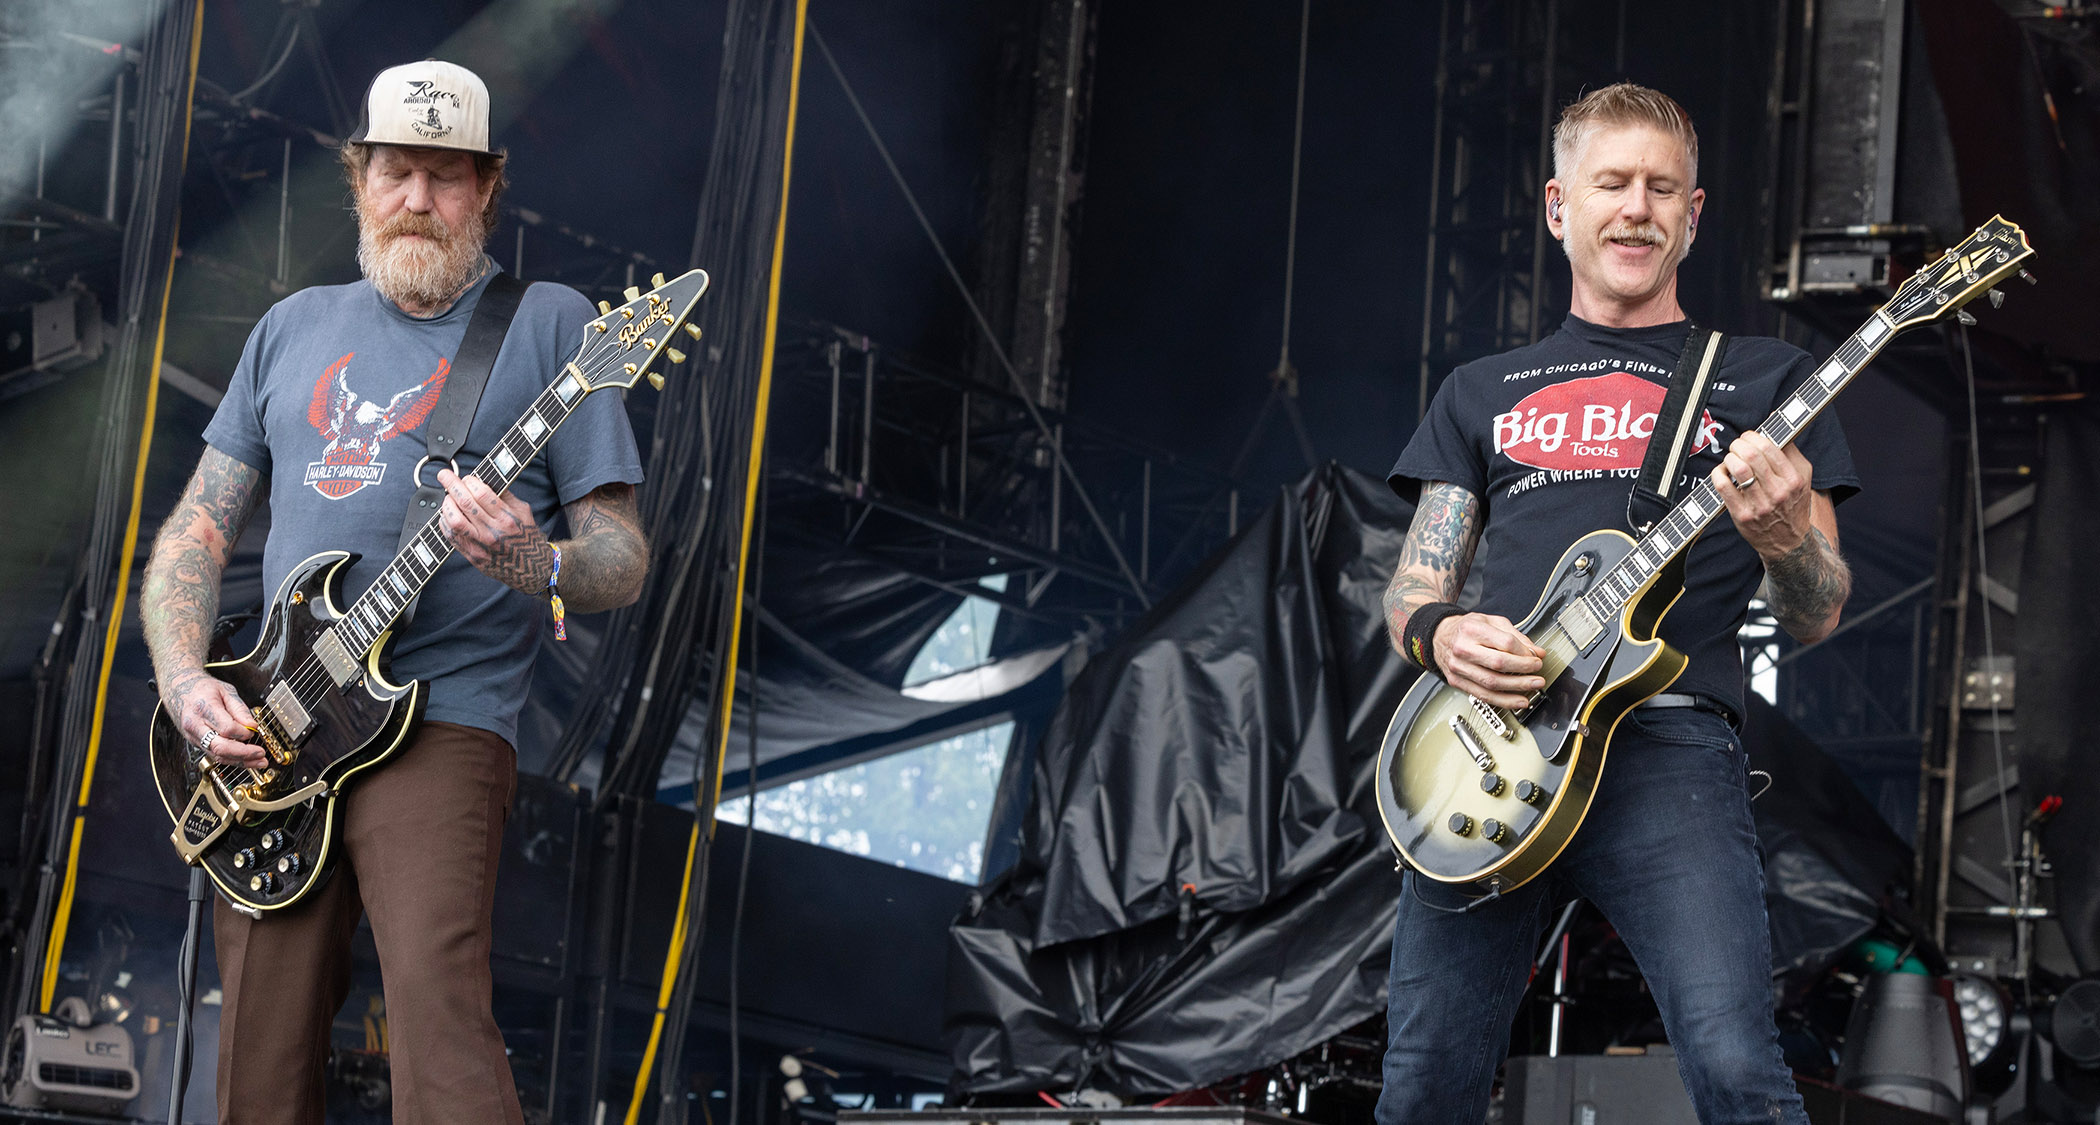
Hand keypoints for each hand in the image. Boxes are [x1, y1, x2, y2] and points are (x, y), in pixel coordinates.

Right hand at [164, 669, 263, 767]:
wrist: (178, 690)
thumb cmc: (202, 688)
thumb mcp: (225, 690)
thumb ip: (239, 709)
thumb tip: (252, 726)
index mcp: (204, 708)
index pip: (226, 728)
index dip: (243, 733)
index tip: (254, 731)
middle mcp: (195, 725)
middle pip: (220, 747)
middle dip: (244, 753)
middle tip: (261, 754)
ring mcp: (193, 736)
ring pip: (217, 755)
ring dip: (240, 761)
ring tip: (259, 762)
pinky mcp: (195, 743)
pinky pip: (214, 755)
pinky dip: (232, 759)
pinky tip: (246, 760)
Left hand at [437, 468, 552, 594]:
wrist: (532, 569)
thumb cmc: (528, 539)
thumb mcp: (524, 512)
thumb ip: (505, 496)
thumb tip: (485, 480)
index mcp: (508, 519)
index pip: (482, 493)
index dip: (470, 481)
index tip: (467, 478)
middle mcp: (493, 532)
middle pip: (465, 503)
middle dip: (451, 484)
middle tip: (444, 476)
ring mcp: (481, 546)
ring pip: (454, 520)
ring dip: (447, 504)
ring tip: (448, 498)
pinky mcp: (472, 556)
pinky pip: (451, 536)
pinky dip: (445, 521)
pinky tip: (447, 515)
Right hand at [1433, 612, 1545, 709]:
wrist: (1438, 636)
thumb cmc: (1466, 629)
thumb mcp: (1490, 621)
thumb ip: (1515, 635)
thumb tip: (1536, 652)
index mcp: (1472, 629)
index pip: (1505, 643)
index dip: (1525, 652)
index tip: (1535, 657)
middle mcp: (1463, 648)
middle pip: (1499, 663)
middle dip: (1523, 670)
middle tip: (1537, 672)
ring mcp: (1458, 667)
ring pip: (1492, 683)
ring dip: (1517, 688)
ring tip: (1533, 687)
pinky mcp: (1457, 682)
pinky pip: (1482, 695)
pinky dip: (1503, 701)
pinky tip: (1517, 701)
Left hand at [1711, 432, 1814, 561]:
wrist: (1788, 542)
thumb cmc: (1793, 504)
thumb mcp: (1803, 478)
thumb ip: (1791, 453)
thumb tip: (1775, 428)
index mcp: (1793, 480)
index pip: (1769, 448)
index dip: (1753, 437)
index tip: (1748, 436)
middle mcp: (1778, 492)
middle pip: (1751, 456)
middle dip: (1738, 445)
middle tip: (1736, 446)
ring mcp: (1759, 505)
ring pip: (1737, 469)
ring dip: (1729, 458)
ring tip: (1730, 459)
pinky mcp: (1742, 515)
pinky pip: (1723, 487)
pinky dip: (1718, 474)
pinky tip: (1722, 473)